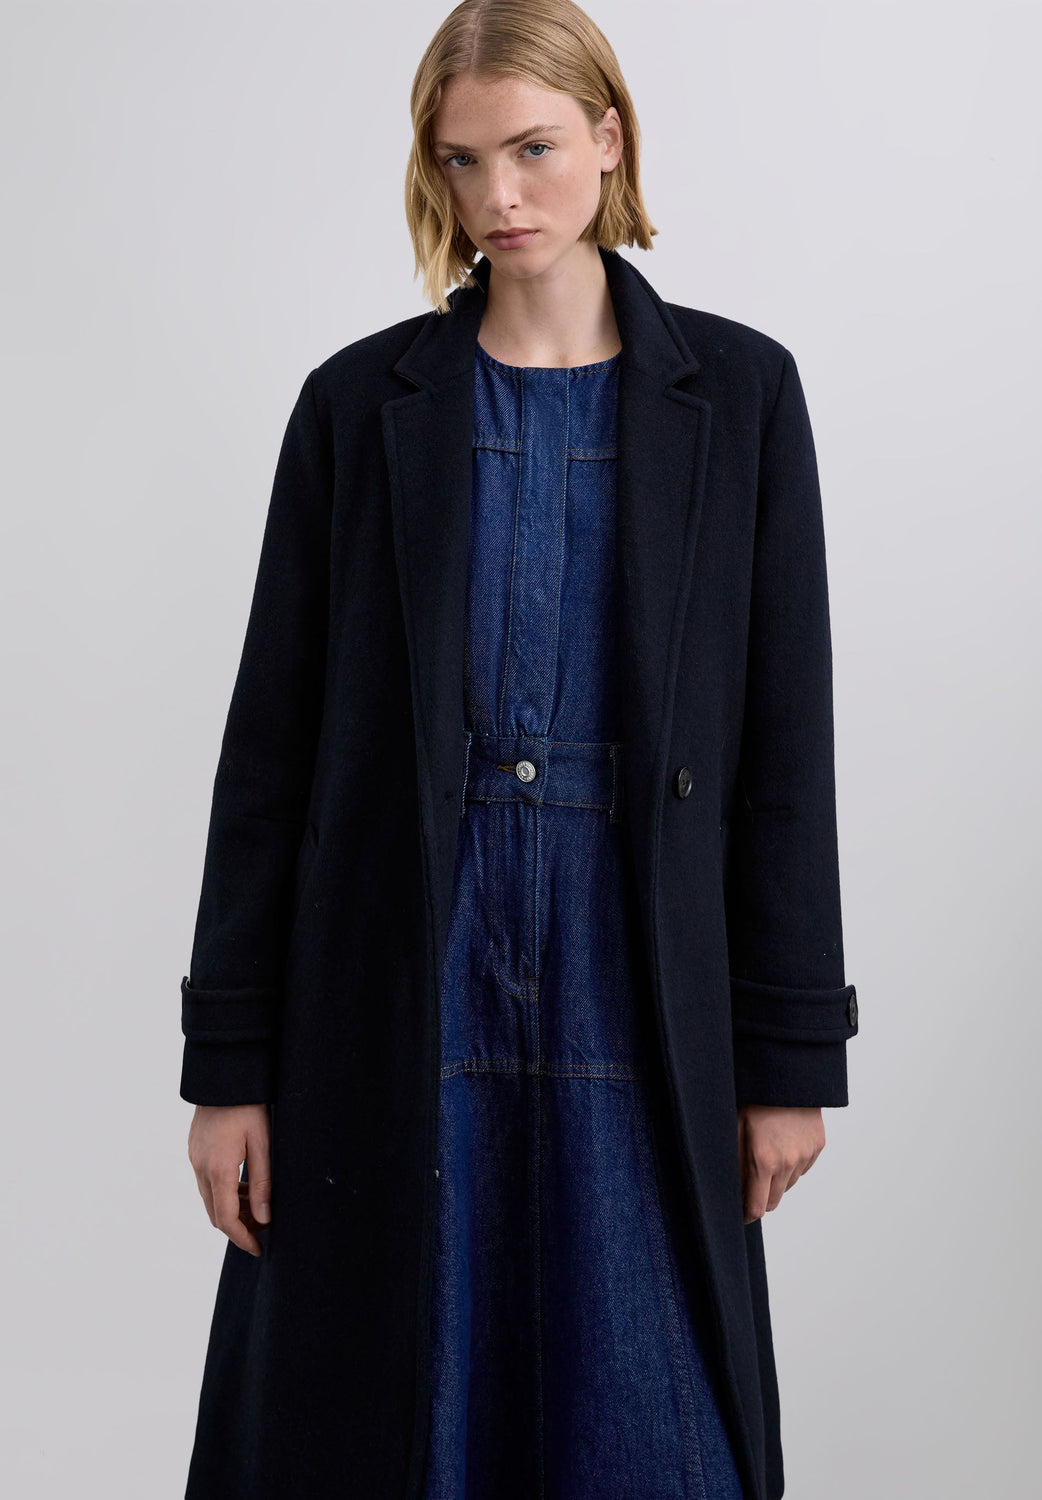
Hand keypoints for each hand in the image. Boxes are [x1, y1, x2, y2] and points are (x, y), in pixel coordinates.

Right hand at [188, 1103, 271, 1255]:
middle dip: (237, 1227)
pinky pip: (207, 1181)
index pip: (226, 1218)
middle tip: (262, 1231)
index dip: (241, 1238)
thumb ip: (263, 1182)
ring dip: (231, 1208)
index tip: (258, 1249)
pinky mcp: (195, 1149)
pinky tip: (244, 1186)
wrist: (224, 1074)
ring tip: (258, 1208)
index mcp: (218, 1168)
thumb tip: (264, 1217)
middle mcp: (200, 1166)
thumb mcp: (262, 1142)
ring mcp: (194, 1157)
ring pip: (210, 1197)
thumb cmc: (249, 1105)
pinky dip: (224, 1192)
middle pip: (215, 1212)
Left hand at [737, 1105, 825, 1224]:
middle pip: (774, 1201)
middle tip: (750, 1188)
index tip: (740, 1214)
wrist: (787, 1075)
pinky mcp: (818, 1146)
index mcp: (763, 1160)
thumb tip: (730, 1188)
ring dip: (777, 1181)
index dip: (747, 1214)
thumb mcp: (734, 1128)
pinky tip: (782, 1146)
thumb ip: (734, 1162)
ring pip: (789, 1185)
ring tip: (766, 1158)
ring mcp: (805, 1155)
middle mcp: (788, 1162)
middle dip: (761, 1199)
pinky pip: (803, 1168)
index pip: (757, 1207)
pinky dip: (792, 1166)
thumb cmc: (754, 1099)